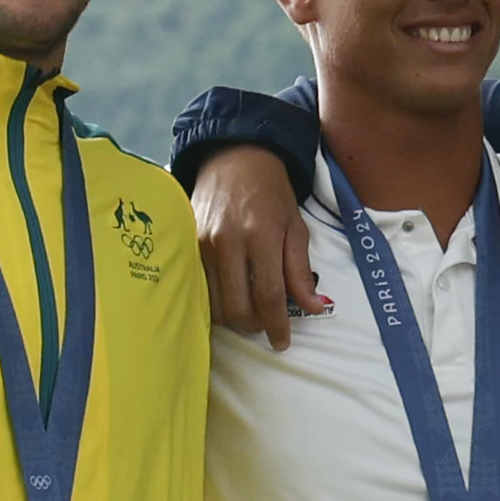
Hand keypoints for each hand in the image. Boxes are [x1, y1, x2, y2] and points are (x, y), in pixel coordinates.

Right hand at [194, 145, 326, 348]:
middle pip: (237, 308)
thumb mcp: (295, 227)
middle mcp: (226, 242)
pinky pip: (198, 287)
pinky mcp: (185, 243)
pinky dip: (214, 300)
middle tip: (266, 322)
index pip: (269, 296)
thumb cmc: (271, 192)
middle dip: (254, 325)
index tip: (282, 343)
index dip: (277, 326)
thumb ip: (300, 270)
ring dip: (233, 316)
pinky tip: (228, 294)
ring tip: (248, 307)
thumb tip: (314, 308)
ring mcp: (200, 243)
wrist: (235, 157)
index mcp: (260, 236)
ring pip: (214, 304)